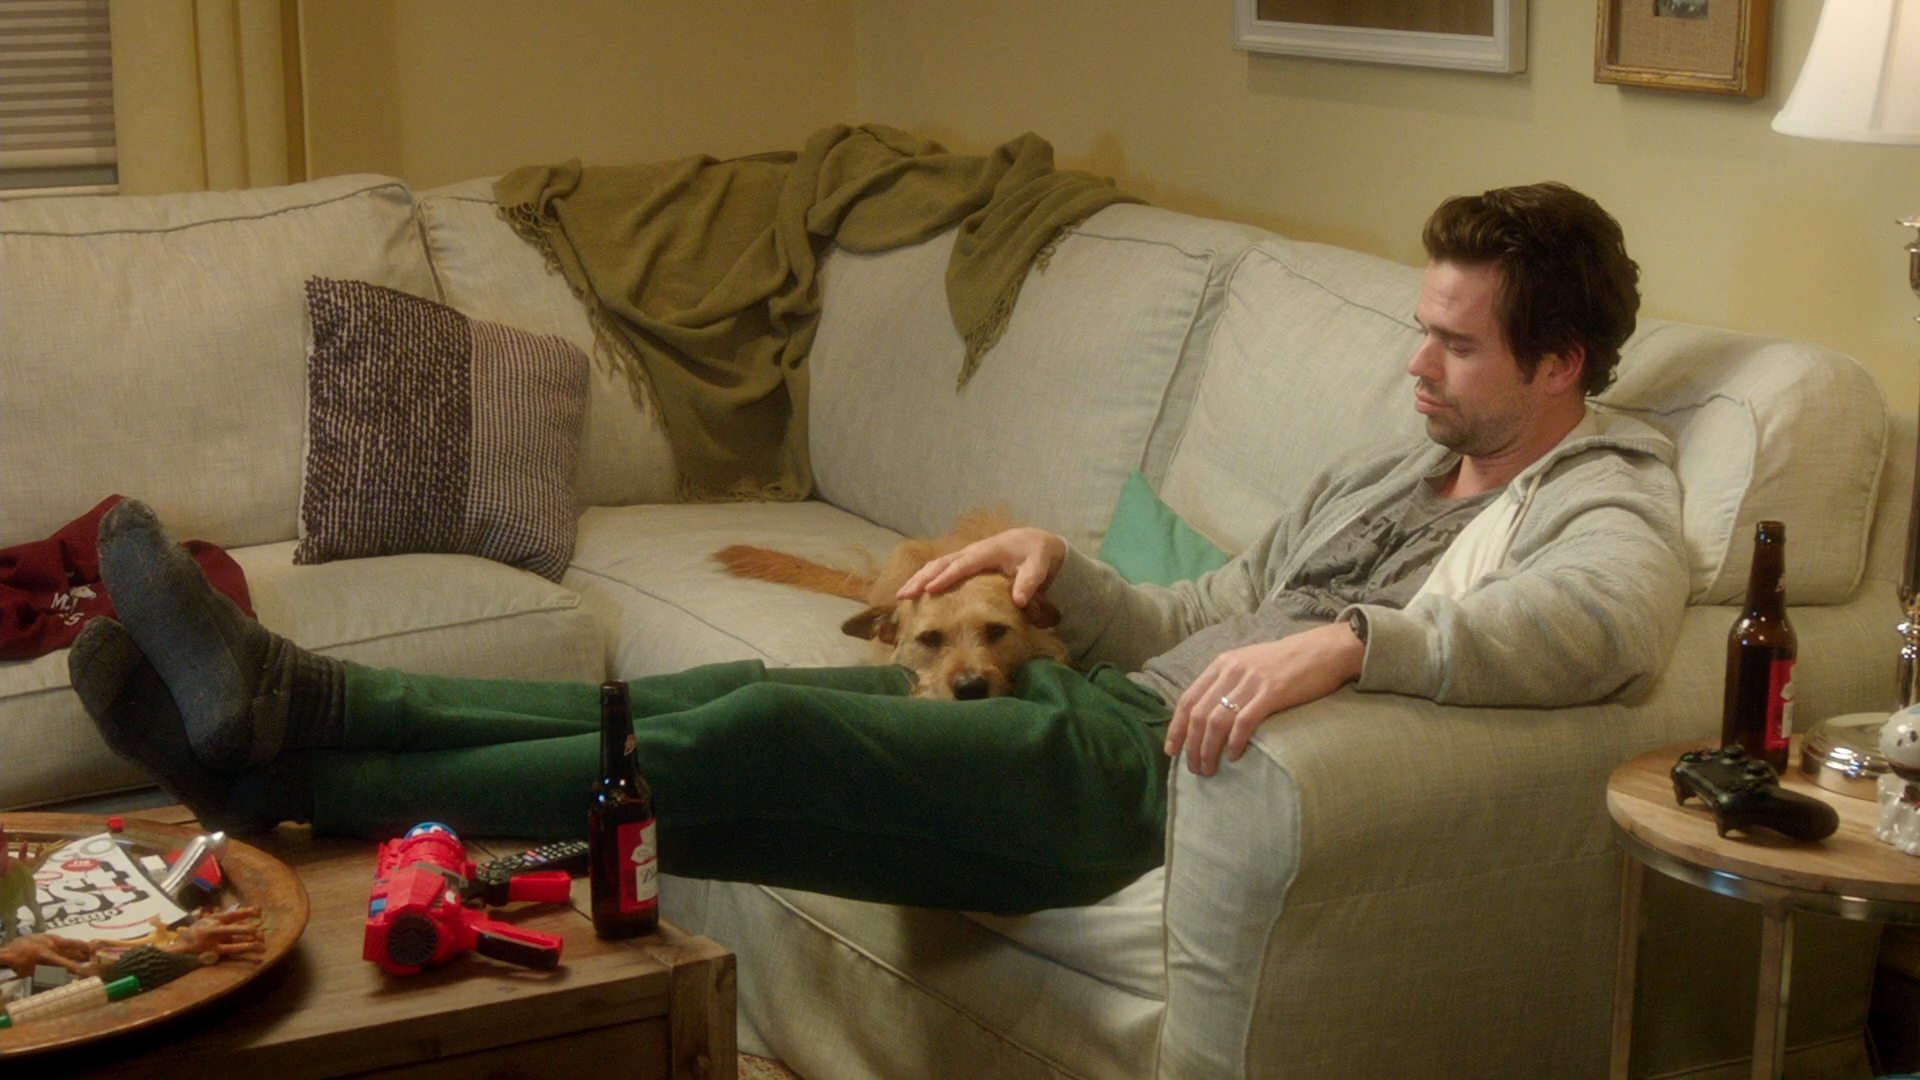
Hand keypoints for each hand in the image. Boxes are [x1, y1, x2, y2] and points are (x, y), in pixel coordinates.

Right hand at [896, 527, 1066, 607]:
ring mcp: (966, 556)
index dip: (946, 577)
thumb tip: (1019, 601)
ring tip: (902, 595)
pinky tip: (916, 593)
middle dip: (922, 578)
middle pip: (942, 563)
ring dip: (919, 578)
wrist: (1036, 542)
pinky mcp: (965, 563)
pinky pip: (942, 569)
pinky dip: (926, 578)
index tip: (930, 590)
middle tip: (904, 595)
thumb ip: (1029, 582)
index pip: (963, 564)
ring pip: (937, 565)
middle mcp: (972, 552)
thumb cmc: (1036, 556)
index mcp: (988, 551)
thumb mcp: (1038, 567)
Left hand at [1167, 621, 1364, 776]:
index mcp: (1222, 664)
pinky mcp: (1271, 692)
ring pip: (1216, 721)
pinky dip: (1235, 742)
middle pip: (1198, 714)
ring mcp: (1250, 681)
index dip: (1176, 727)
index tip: (1171, 750)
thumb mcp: (1249, 664)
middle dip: (1191, 746)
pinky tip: (1234, 757)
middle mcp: (1231, 671)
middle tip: (1194, 769)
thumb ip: (1228, 683)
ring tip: (1209, 769)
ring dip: (1208, 750)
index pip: (1187, 699)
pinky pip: (1244, 722)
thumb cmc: (1287, 662)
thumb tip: (1209, 714)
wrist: (1324, 650)